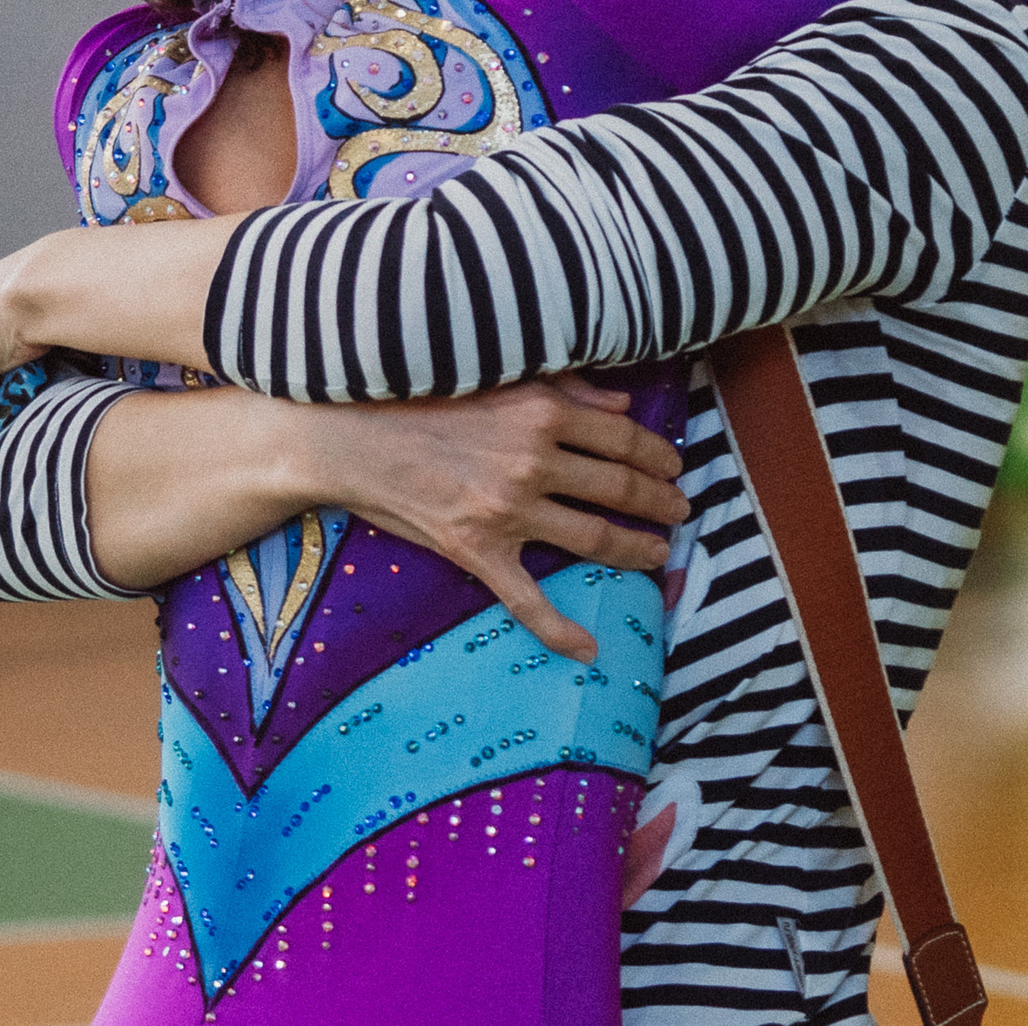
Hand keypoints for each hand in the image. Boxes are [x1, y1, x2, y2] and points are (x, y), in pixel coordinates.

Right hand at [292, 378, 687, 661]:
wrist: (345, 438)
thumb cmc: (417, 397)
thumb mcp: (496, 377)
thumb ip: (565, 386)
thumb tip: (622, 403)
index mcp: (541, 411)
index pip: (623, 438)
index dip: (658, 456)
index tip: (675, 467)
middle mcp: (533, 461)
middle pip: (618, 488)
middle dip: (660, 503)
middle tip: (681, 510)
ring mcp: (507, 511)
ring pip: (593, 538)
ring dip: (636, 550)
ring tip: (658, 554)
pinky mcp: (477, 551)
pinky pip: (529, 600)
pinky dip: (562, 630)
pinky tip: (590, 649)